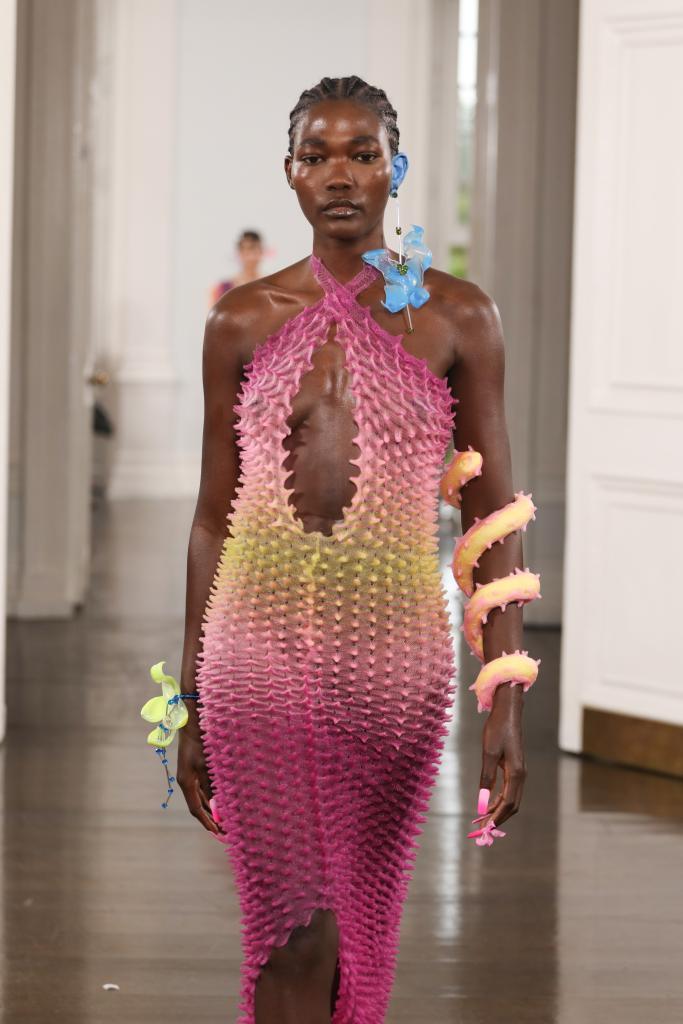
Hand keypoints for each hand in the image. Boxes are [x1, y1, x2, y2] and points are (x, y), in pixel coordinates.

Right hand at [176, 711, 220, 835]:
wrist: (193, 721)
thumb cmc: (200, 741)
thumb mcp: (207, 764)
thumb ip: (212, 785)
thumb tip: (217, 805)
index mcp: (186, 782)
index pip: (195, 808)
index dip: (207, 821)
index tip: (218, 832)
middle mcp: (187, 781)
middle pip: (198, 805)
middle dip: (211, 817)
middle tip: (225, 830)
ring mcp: (190, 775)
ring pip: (201, 797)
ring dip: (212, 808)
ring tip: (224, 818)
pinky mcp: (195, 768)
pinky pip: (203, 787)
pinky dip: (212, 796)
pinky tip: (221, 799)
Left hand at [473, 683, 526, 831]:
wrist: (508, 711)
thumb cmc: (497, 729)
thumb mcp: (488, 754)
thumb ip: (486, 778)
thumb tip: (482, 802)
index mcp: (516, 774)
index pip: (507, 804)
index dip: (496, 818)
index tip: (483, 829)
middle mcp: (521, 776)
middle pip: (512, 805)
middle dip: (498, 818)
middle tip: (482, 829)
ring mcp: (520, 772)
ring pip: (512, 799)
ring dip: (498, 810)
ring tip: (483, 819)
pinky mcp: (515, 767)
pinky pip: (510, 790)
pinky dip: (499, 800)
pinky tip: (489, 803)